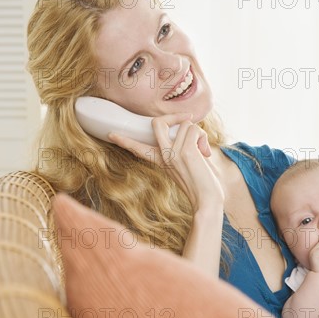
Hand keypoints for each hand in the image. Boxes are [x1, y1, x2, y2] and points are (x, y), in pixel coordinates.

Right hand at [108, 113, 224, 211]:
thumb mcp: (186, 166)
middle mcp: (164, 156)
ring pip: (186, 124)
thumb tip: (189, 126)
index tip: (111, 134)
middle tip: (187, 119)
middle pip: (157, 123)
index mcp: (161, 161)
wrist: (207, 201)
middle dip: (174, 116)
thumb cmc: (202, 184)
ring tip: (202, 151)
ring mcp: (173, 153)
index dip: (125, 140)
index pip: (138, 149)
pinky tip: (205, 154)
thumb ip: (181, 149)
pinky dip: (204, 138)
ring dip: (199, 134)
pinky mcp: (186, 151)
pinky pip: (195, 130)